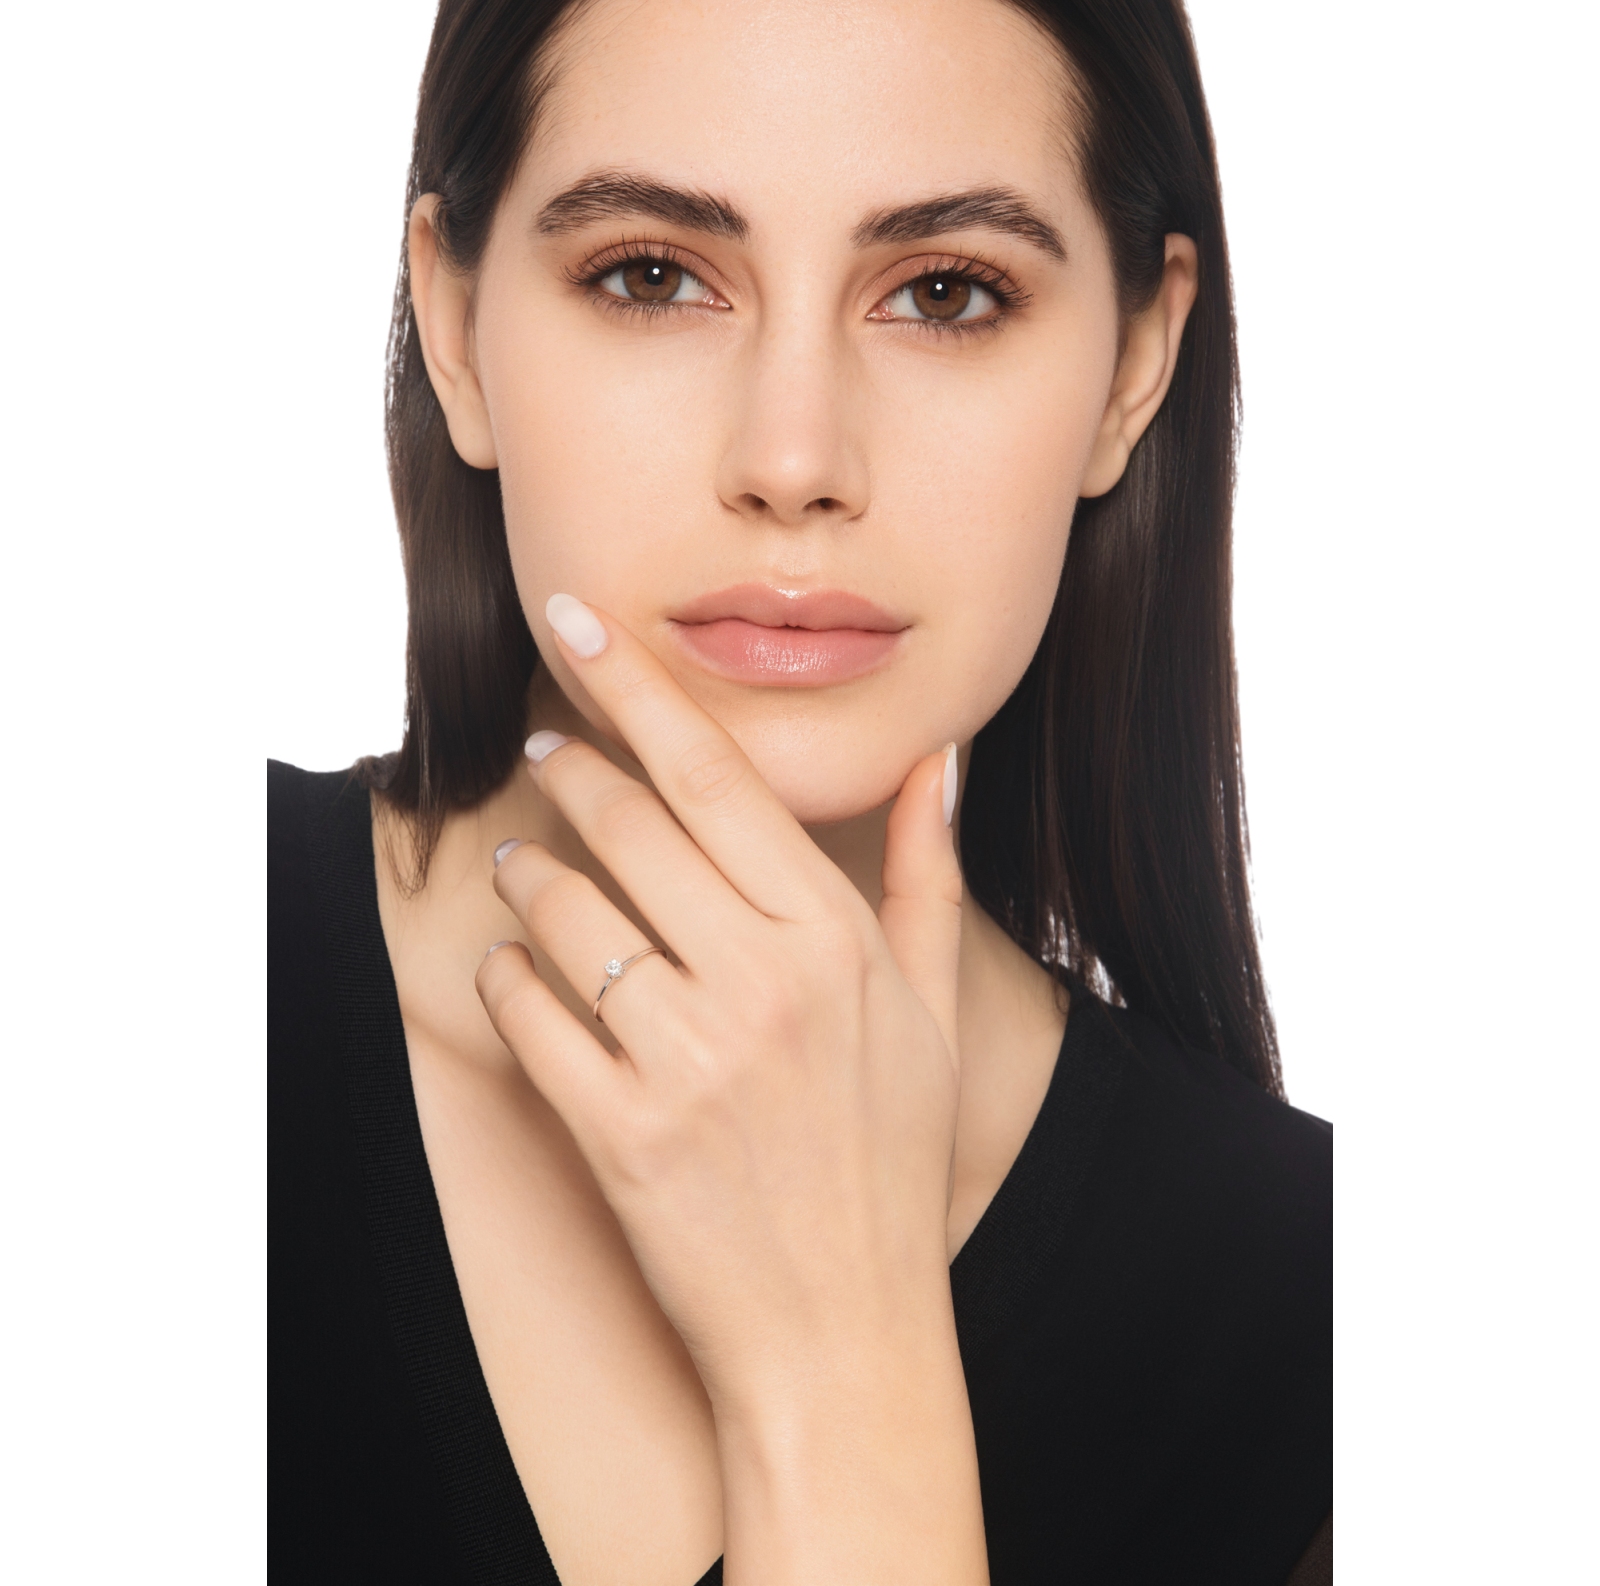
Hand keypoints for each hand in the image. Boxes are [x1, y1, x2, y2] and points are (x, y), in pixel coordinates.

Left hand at [477, 594, 986, 1582]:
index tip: (579, 625)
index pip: (720, 779)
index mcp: (836, 940)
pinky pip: (530, 1019)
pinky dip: (509, 981)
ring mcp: (690, 1062)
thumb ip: (926, 873)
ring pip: (566, 913)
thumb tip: (940, 758)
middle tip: (546, 744)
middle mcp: (764, 985)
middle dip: (573, 767)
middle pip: (633, 825)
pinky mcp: (622, 1136)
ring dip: (532, 874)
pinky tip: (519, 972)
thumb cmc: (886, 1160)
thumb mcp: (931, 1009)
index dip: (639, 692)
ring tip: (530, 865)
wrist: (843, 1333)